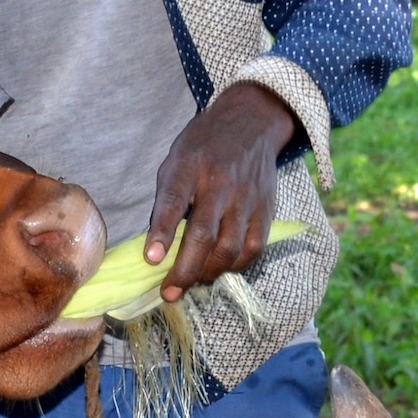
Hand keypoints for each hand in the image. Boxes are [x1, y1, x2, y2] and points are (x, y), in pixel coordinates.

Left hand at [146, 82, 299, 301]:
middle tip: (169, 293)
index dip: (163, 233)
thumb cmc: (203, 148)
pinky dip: (236, 266)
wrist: (250, 123)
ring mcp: (246, 198)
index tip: (151, 260)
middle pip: (204, 236)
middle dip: (185, 271)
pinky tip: (221, 268)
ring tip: (193, 281)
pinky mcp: (266, 210)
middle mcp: (220, 183)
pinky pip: (253, 249)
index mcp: (189, 167)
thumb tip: (157, 248)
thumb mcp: (175, 162)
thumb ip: (167, 201)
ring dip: (209, 273)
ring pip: (230, 249)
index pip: (173, 202)